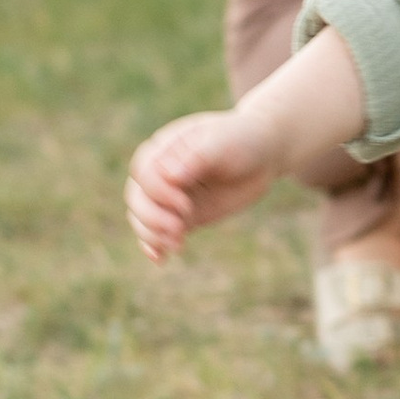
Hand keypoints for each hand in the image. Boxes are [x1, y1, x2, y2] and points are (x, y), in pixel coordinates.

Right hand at [125, 108, 276, 259]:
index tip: (184, 202)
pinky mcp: (181, 216)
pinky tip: (160, 259)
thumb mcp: (222, 143)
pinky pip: (157, 232)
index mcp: (164, 147)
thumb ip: (196, 157)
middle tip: (179, 227)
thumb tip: (170, 176)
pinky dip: (154, 245)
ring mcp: (169, 196)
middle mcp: (161, 172)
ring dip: (152, 234)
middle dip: (152, 217)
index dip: (156, 192)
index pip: (143, 172)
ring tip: (177, 243)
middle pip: (136, 197)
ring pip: (141, 217)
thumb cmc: (241, 139)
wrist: (263, 155)